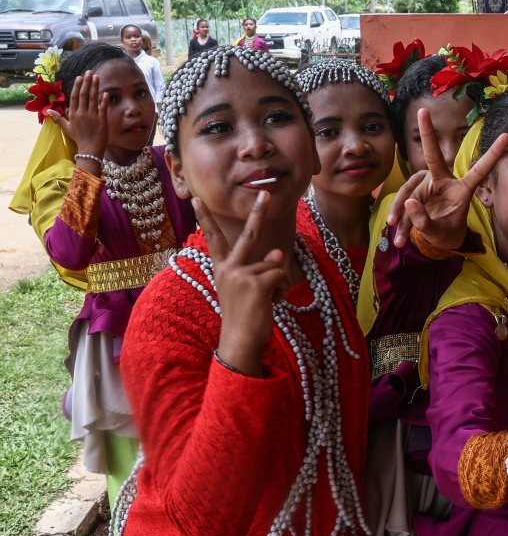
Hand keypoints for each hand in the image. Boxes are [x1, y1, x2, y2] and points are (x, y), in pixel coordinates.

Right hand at [49, 71, 108, 174]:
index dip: (77, 86)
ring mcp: (92, 116)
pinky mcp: (101, 121)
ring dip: (95, 87)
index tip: (80, 77)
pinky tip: (105, 92)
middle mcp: (82, 113)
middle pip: (84, 94)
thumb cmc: (79, 138)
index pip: (75, 97)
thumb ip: (58, 118)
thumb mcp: (67, 128)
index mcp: (73, 114)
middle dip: (86, 82)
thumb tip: (47, 111)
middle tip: (89, 72)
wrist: (89, 150)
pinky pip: (102, 108)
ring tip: (96, 77)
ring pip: (93, 99)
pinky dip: (103, 100)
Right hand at [195, 191, 289, 377]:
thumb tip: (278, 253)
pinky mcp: (256, 283)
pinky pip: (281, 276)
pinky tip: (273, 304)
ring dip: (278, 284)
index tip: (197, 200)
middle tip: (265, 193)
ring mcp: (241, 274)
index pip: (214, 240)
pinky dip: (283, 291)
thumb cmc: (245, 318)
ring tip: (267, 302)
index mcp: (222, 269)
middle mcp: (229, 268)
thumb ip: (259, 270)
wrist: (239, 342)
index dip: (206, 219)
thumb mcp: (248, 291)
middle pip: (247, 235)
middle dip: (257, 212)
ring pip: (274, 266)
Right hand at [386, 108, 507, 249]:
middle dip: (428, 133)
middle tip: (422, 111)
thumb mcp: (439, 234)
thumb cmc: (447, 233)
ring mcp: (427, 184)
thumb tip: (409, 203)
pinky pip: (402, 200)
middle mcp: (443, 181)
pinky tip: (393, 230)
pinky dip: (397, 215)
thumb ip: (425, 222)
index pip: (479, 170)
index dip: (493, 154)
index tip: (507, 135)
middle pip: (433, 156)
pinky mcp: (414, 190)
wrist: (437, 239)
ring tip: (397, 234)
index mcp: (462, 190)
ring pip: (410, 191)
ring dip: (401, 212)